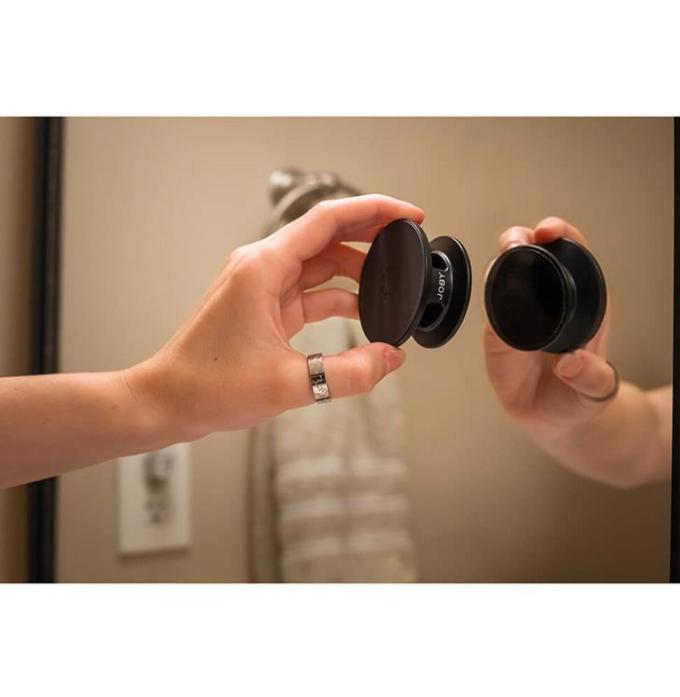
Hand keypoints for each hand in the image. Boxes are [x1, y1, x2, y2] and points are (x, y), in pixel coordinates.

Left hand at [127, 195, 423, 438]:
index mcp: (263, 267)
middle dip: (371, 235)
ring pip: (320, 263)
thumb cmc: (209, 385)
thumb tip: (391, 359)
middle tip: (407, 241)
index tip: (407, 215)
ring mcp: (262, 285)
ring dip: (356, 271)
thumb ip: (351, 372)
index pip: (328, 219)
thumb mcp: (290, 383)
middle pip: (327, 235)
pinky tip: (362, 311)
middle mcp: (262, 267)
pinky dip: (338, 297)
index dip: (374, 210)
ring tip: (390, 286)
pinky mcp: (264, 305)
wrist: (169, 400)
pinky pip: (310, 290)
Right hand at [484, 217, 615, 434]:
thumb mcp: (596, 389)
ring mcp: (520, 313)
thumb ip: (590, 378)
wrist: (553, 419)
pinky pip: (490, 304)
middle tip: (517, 242)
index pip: (571, 253)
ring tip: (502, 257)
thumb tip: (572, 363)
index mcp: (582, 300)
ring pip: (506, 273)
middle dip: (522, 238)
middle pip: (533, 254)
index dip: (560, 235)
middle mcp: (548, 300)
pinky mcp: (497, 330)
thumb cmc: (579, 396)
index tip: (549, 232)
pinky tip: (489, 285)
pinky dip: (487, 289)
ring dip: (502, 259)